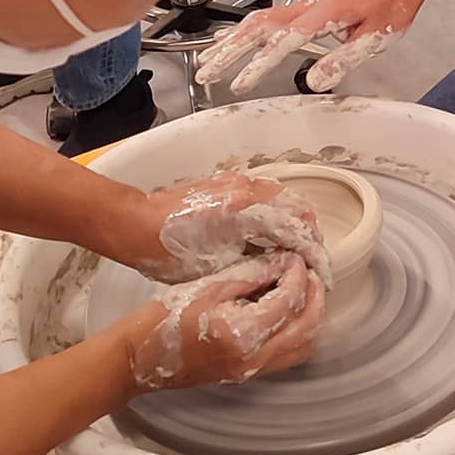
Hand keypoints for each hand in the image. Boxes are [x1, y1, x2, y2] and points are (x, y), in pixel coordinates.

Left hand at [114, 171, 331, 287]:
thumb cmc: (168, 252)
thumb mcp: (219, 268)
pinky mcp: (226, 183)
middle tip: (312, 264)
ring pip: (281, 199)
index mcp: (247, 210)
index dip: (314, 252)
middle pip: (296, 207)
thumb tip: (286, 269)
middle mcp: (246, 188)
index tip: (321, 273)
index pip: (298, 227)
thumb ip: (259, 264)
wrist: (133, 225)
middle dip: (309, 236)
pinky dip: (276, 215)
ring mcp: (236, 182)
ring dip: (293, 224)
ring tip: (295, 254)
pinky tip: (271, 238)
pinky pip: (264, 195)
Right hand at [116, 251, 325, 390]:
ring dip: (310, 316)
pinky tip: (285, 309)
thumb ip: (251, 274)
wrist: (138, 357)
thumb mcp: (209, 286)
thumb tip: (283, 262)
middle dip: (314, 296)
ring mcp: (252, 371)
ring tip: (302, 288)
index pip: (289, 301)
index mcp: (242, 334)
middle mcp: (253, 359)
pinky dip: (296, 331)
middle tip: (310, 271)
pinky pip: (287, 355)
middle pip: (307, 328)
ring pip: (302, 346)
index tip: (296, 257)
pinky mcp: (247, 374)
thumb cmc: (163, 318)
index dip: (298, 275)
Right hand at [192, 0, 429, 93]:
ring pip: (256, 20)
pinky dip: (243, 30)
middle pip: (257, 26)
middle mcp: (308, 5)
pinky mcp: (303, 7)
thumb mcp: (375, 38)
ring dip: (230, 42)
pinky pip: (266, 17)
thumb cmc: (390, 6)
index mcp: (325, 13)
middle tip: (207, 73)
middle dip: (229, 51)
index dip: (260, 63)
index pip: (284, 40)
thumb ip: (343, 59)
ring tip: (207, 61)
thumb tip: (314, 82)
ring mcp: (303, 4)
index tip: (241, 83)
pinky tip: (228, 39)